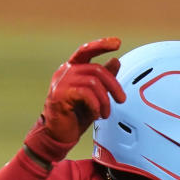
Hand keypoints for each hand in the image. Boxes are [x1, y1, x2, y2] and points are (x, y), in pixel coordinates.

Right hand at [24, 37, 126, 165]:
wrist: (58, 135)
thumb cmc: (75, 116)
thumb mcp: (94, 96)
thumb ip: (103, 79)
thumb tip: (115, 61)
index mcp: (72, 69)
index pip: (86, 51)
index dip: (101, 44)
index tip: (117, 43)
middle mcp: (65, 72)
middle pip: (96, 70)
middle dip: (113, 86)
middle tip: (121, 100)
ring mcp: (61, 83)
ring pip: (93, 83)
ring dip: (105, 100)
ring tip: (105, 113)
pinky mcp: (60, 95)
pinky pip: (86, 94)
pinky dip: (95, 105)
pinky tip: (96, 114)